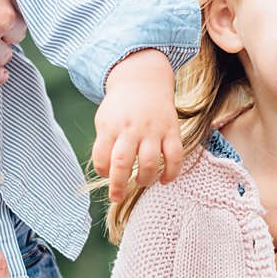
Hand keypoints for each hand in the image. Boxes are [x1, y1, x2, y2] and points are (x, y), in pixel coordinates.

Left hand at [92, 49, 182, 202]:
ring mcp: (153, 130)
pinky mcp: (172, 131)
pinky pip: (175, 157)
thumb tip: (108, 174)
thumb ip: (104, 145)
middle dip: (118, 186)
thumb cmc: (120, 108)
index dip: (102, 172)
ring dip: (144, 179)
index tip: (107, 174)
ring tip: (141, 182)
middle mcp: (131, 129)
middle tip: (117, 197)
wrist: (143, 80)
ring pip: (150, 163)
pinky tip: (165, 181)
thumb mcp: (104, 120)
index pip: (101, 157)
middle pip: (122, 163)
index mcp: (110, 127)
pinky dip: (172, 173)